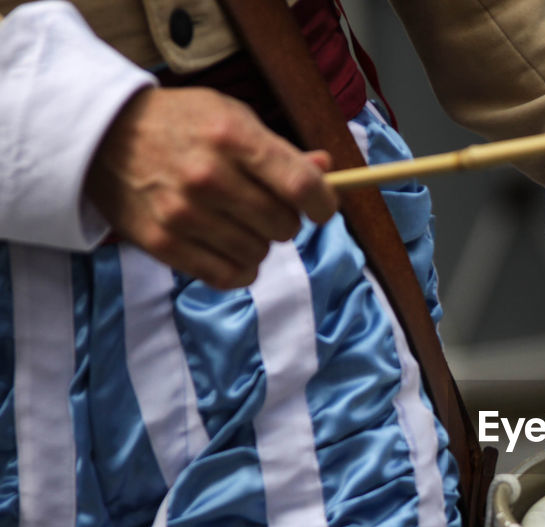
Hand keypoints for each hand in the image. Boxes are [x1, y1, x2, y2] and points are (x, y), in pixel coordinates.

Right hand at [86, 87, 338, 288]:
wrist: (102, 136)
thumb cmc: (180, 124)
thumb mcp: (231, 118)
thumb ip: (279, 150)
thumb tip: (326, 171)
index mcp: (231, 137)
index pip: (301, 186)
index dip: (323, 204)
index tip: (321, 208)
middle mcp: (208, 176)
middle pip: (284, 225)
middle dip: (286, 220)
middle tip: (266, 207)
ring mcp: (183, 213)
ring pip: (259, 253)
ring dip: (259, 243)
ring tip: (238, 222)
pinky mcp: (163, 243)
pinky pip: (228, 277)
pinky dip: (240, 268)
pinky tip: (231, 250)